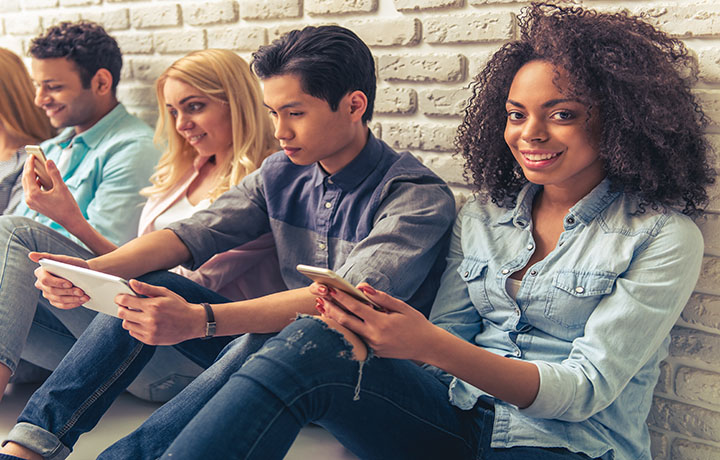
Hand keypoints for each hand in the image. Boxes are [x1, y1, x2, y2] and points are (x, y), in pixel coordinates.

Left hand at [22, 157, 83, 225]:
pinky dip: (34, 183)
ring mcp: (31, 203)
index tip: (32, 155)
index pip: (28, 175)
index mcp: (34, 194)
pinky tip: (40, 178)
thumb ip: (54, 173)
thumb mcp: (61, 187)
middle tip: (32, 158)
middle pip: (25, 179)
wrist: (71, 221)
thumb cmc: (67, 206)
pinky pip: (30, 191)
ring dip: (31, 175)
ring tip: (36, 166)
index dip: (30, 164)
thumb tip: (48, 161)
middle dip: (29, 168)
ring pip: (27, 185)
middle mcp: (29, 199)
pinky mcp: (35, 205)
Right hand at [29, 252, 89, 308]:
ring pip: (58, 299)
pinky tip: (82, 301)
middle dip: (68, 292)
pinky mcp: (54, 301)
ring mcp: (47, 294)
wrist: (82, 273)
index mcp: (41, 273)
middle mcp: (41, 284)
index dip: (57, 283)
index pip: (46, 280)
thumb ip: (48, 257)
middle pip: (53, 291)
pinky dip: (73, 303)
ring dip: (73, 299)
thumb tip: (31, 255)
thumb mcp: (64, 259)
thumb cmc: (72, 265)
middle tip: (81, 292)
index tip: (69, 284)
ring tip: (85, 297)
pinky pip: (62, 305)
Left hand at [115, 280, 205, 345]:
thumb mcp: (165, 293)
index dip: (119, 298)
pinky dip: (135, 327)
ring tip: (139, 314)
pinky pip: (133, 333)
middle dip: (122, 308)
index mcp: (153, 305)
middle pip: (122, 314)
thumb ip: (146, 288)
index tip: (120, 297)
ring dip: (129, 318)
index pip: (125, 301)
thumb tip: (131, 282)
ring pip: (126, 324)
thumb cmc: (179, 305)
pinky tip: (144, 323)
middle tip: (128, 306)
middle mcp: (150, 319)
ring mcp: (150, 331)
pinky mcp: (150, 340)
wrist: (193, 323)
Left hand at [309, 282, 436, 360]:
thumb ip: (381, 297)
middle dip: (331, 308)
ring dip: (335, 319)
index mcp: (381, 323)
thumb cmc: (415, 323)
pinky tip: (337, 320)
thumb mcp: (401, 307)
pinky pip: (357, 338)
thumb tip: (362, 287)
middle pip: (346, 321)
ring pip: (349, 331)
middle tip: (319, 298)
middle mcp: (374, 336)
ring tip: (322, 307)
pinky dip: (346, 328)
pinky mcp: (373, 352)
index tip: (330, 288)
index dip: (341, 297)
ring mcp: (373, 346)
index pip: (356, 308)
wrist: (426, 346)